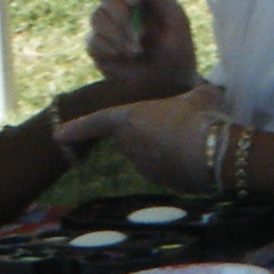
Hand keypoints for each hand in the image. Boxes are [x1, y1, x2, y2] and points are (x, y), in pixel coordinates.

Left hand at [56, 84, 227, 189]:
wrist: (215, 153)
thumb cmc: (199, 117)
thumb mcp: (198, 97)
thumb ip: (193, 95)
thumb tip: (207, 90)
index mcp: (129, 118)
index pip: (96, 122)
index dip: (77, 128)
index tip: (58, 135)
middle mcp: (130, 144)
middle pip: (128, 137)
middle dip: (145, 132)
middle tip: (175, 123)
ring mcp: (144, 167)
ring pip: (145, 156)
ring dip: (160, 149)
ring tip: (190, 140)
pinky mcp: (161, 183)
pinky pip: (162, 171)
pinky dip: (173, 165)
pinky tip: (196, 158)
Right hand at [85, 0, 199, 99]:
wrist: (169, 84)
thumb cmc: (177, 49)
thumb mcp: (175, 18)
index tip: (135, 0)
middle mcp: (120, 9)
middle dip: (120, 11)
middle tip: (138, 32)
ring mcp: (107, 28)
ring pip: (97, 17)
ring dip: (118, 33)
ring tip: (137, 51)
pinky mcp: (98, 49)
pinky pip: (93, 39)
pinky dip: (109, 46)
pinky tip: (124, 56)